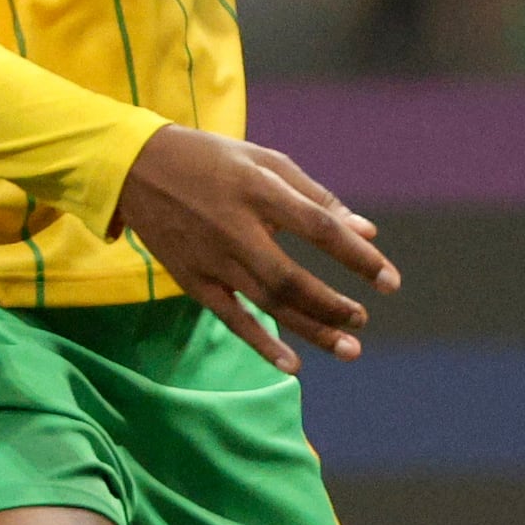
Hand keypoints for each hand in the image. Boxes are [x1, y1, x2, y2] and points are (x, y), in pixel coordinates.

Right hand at [110, 124, 397, 368]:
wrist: (135, 167)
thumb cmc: (213, 160)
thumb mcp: (266, 162)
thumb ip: (317, 197)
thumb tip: (368, 231)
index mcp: (260, 190)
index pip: (320, 229)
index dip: (358, 257)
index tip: (389, 281)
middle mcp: (236, 227)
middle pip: (292, 278)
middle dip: (333, 305)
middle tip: (362, 318)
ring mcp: (212, 257)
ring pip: (267, 302)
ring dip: (311, 329)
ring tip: (349, 347)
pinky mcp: (192, 279)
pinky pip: (231, 317)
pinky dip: (261, 343)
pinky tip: (292, 364)